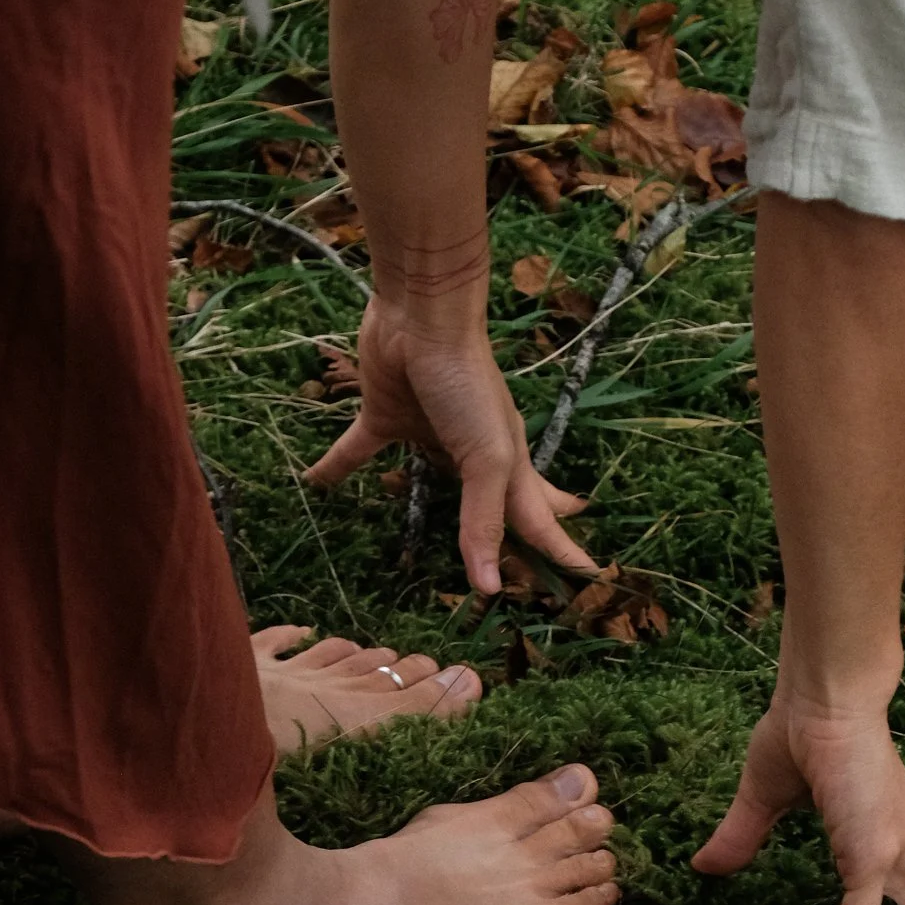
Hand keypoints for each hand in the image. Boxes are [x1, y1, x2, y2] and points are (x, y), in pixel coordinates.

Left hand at [304, 295, 597, 593]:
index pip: (539, 520)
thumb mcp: (486, 459)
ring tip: (439, 533)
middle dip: (520, 533)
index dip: (561, 550)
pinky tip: (315, 482)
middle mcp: (473, 454)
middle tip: (534, 562)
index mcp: (508, 463)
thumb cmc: (466, 385)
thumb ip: (484, 522)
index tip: (589, 576)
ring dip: (439, 511)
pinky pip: (358, 451)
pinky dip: (337, 467)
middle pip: (499, 505)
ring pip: (434, 483)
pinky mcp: (385, 417)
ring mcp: (430, 435)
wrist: (422, 315)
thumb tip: (489, 589)